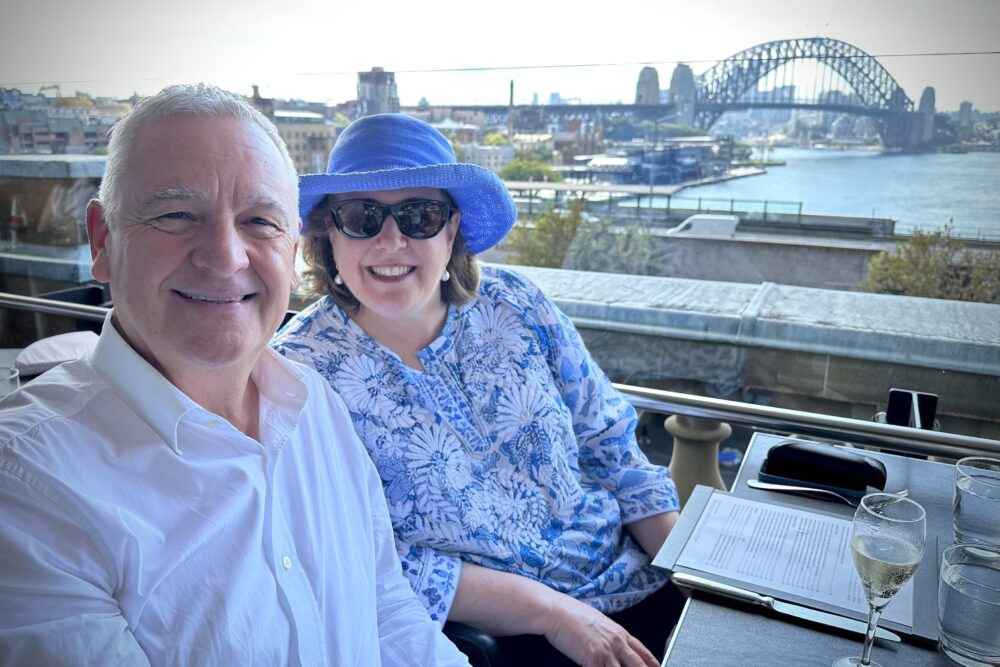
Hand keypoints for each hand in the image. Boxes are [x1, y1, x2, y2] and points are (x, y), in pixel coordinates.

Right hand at [542, 593, 658, 666]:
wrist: (556, 611)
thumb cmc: (571, 614)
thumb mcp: (598, 622)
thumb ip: (608, 635)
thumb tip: (611, 644)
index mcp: (619, 632)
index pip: (643, 652)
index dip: (652, 663)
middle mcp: (617, 642)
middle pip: (638, 666)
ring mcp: (606, 652)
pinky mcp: (593, 659)